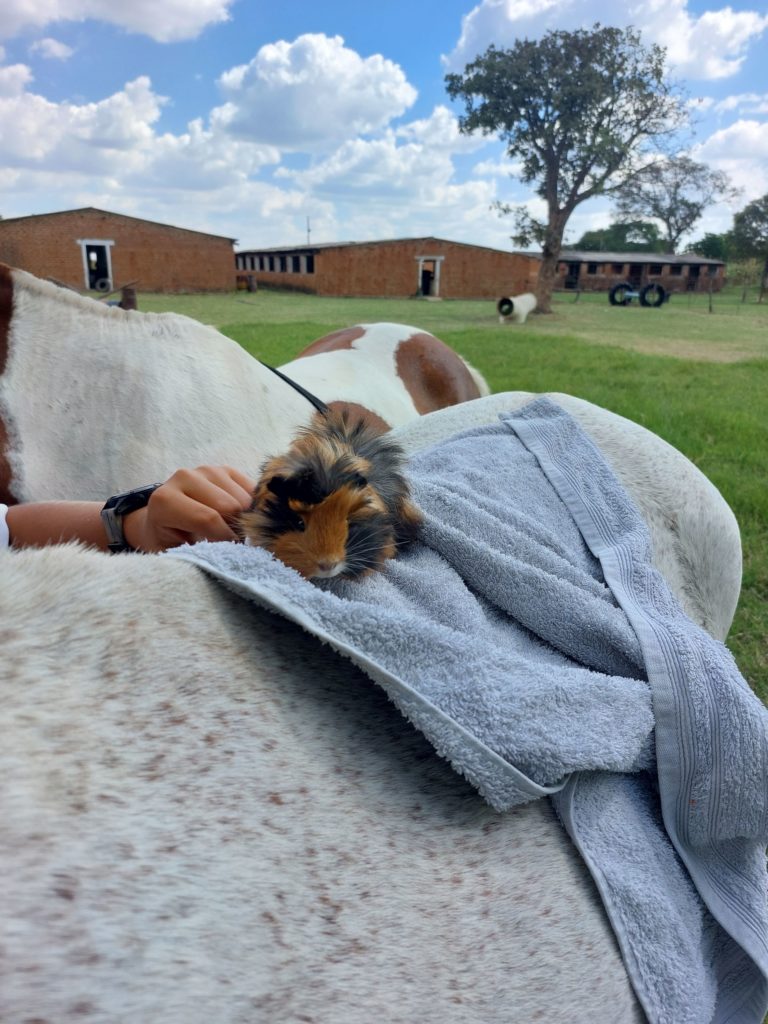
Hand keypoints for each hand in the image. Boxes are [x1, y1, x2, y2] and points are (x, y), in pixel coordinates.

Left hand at [123, 465, 255, 552]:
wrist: (163, 521)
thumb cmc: (171, 543)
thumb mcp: (178, 554)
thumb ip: (199, 552)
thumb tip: (232, 553)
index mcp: (166, 500)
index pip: (208, 519)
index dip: (225, 539)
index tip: (229, 552)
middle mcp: (185, 478)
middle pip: (231, 507)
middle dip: (237, 529)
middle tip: (232, 543)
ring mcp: (207, 470)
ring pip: (245, 499)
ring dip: (246, 519)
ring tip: (232, 530)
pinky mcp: (225, 469)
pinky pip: (252, 490)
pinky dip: (253, 507)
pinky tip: (240, 516)